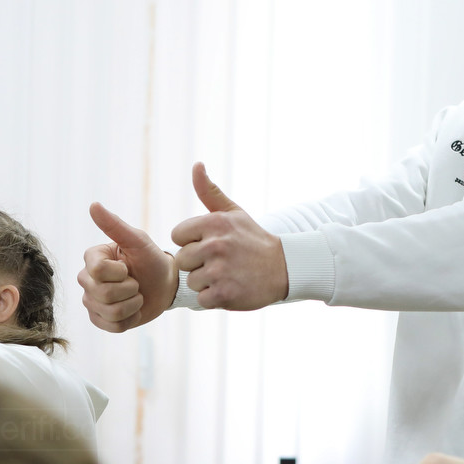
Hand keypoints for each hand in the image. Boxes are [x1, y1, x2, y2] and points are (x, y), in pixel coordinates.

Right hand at [79, 204, 178, 332]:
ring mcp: (91, 301)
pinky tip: (134, 309)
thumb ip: (115, 225)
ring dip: (133, 304)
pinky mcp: (100, 319)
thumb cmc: (151, 259)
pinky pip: (112, 326)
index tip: (129, 266)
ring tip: (137, 295)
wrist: (165, 284)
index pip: (97, 271)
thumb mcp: (138, 241)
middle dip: (130, 289)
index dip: (120, 272)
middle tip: (137, 282)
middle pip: (102, 293)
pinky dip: (130, 319)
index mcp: (92, 258)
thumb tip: (93, 205)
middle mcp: (87, 279)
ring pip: (109, 311)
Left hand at [169, 163, 286, 309]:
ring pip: (191, 281)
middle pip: (182, 260)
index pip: (177, 235)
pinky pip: (202, 299)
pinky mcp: (224, 293)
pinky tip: (232, 288)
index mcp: (214, 223)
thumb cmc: (253, 240)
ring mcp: (219, 270)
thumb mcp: (234, 213)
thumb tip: (196, 164)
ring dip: (207, 282)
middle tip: (223, 262)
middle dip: (198, 264)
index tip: (212, 244)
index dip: (192, 242)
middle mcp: (215, 245)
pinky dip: (215, 298)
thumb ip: (209, 191)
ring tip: (229, 275)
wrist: (286, 268)